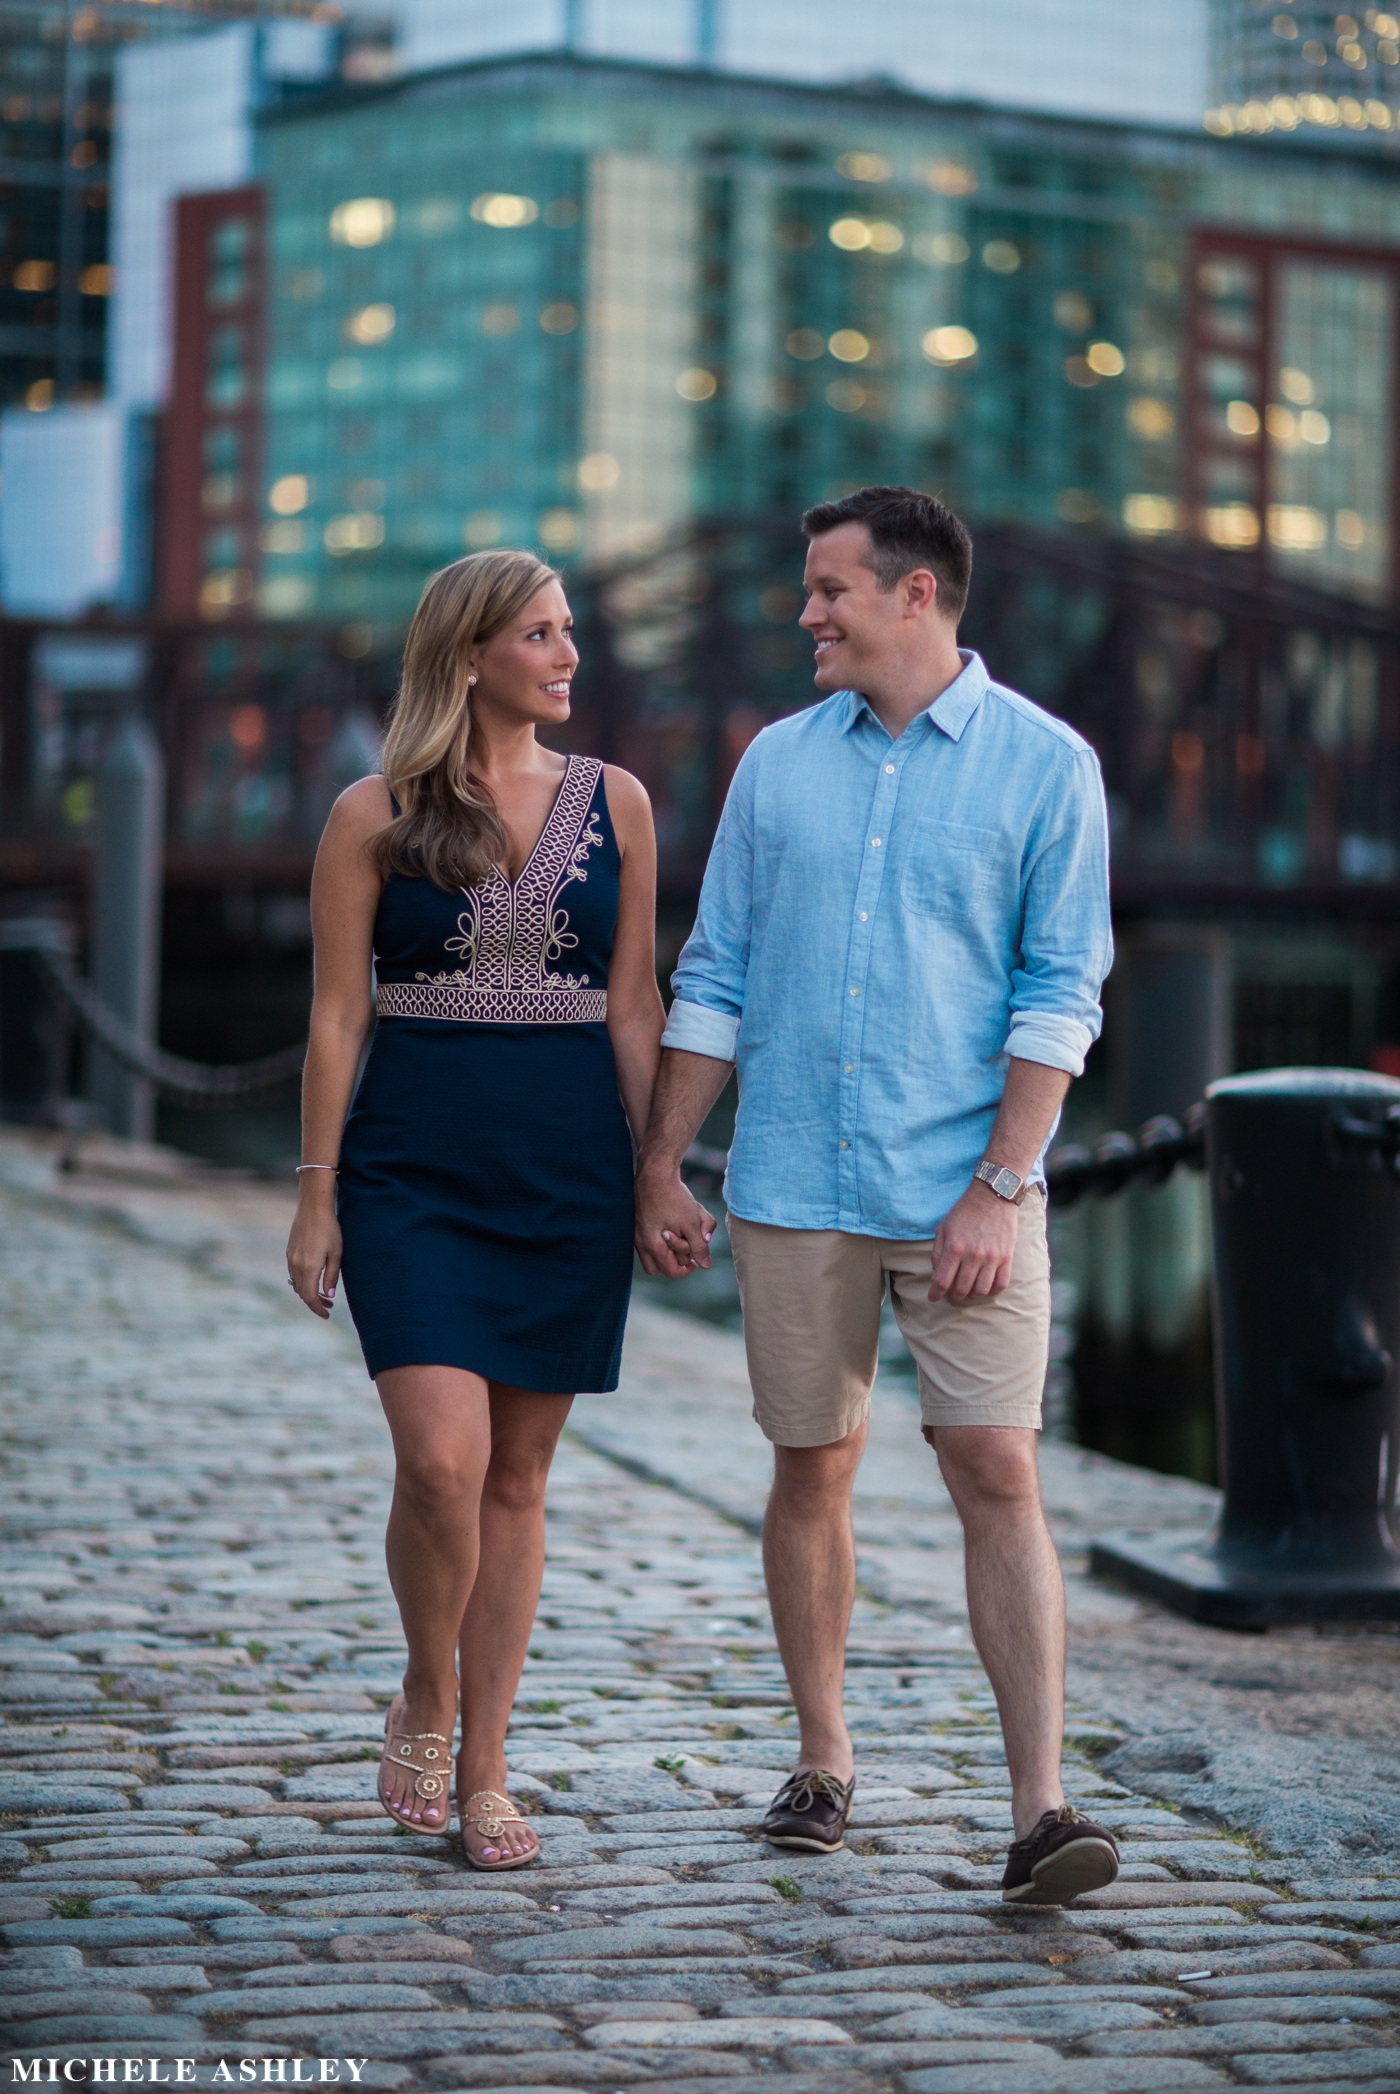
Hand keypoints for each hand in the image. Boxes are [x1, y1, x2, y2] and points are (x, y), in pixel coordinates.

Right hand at [286, 1188, 342, 1318]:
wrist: (313, 1208)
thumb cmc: (329, 1229)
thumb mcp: (336, 1254)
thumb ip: (332, 1276)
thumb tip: (328, 1295)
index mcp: (309, 1268)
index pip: (310, 1297)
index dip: (317, 1309)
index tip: (326, 1315)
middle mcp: (296, 1265)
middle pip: (302, 1293)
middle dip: (314, 1302)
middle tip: (329, 1304)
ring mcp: (290, 1258)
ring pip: (296, 1284)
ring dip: (308, 1291)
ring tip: (323, 1293)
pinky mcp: (289, 1252)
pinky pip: (293, 1273)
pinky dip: (302, 1281)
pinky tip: (313, 1278)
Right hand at [635, 1164, 715, 1277]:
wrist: (656, 1173)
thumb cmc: (674, 1199)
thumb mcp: (691, 1224)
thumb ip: (699, 1247)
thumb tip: (706, 1265)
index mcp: (654, 1246)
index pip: (671, 1271)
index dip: (688, 1269)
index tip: (697, 1259)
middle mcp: (641, 1242)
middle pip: (657, 1268)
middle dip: (674, 1262)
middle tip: (687, 1250)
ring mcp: (636, 1232)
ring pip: (650, 1255)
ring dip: (666, 1251)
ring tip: (680, 1237)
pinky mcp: (636, 1222)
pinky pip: (647, 1240)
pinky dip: (660, 1238)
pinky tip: (672, 1224)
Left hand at [928, 1181, 1018, 1302]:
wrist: (993, 1196)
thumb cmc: (964, 1211)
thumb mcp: (943, 1228)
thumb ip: (938, 1252)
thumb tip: (936, 1274)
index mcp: (954, 1248)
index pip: (942, 1281)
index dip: (936, 1294)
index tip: (933, 1298)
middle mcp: (973, 1256)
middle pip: (961, 1289)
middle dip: (953, 1297)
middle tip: (951, 1296)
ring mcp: (992, 1258)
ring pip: (981, 1291)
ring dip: (972, 1296)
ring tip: (968, 1292)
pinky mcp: (1007, 1257)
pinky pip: (1001, 1284)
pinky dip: (992, 1291)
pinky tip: (986, 1287)